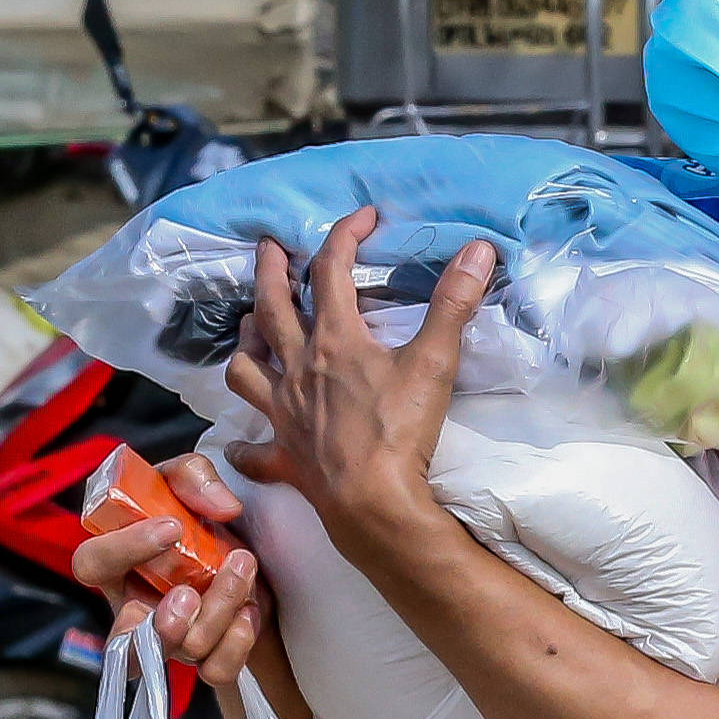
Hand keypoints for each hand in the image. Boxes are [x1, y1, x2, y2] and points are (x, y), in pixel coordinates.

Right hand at [66, 454, 267, 686]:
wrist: (249, 548)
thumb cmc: (199, 516)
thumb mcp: (189, 479)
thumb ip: (195, 477)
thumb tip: (221, 506)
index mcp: (116, 563)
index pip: (91, 563)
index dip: (122, 550)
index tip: (171, 527)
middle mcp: (136, 609)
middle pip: (125, 640)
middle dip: (162, 622)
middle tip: (190, 593)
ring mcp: (172, 640)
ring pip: (184, 648)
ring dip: (219, 607)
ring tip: (243, 565)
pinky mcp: (208, 659)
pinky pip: (216, 670)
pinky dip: (238, 641)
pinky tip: (250, 609)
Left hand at [224, 209, 489, 566]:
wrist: (371, 502)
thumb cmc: (400, 431)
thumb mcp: (433, 362)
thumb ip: (453, 304)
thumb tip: (478, 250)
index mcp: (333, 341)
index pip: (331, 271)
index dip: (344, 235)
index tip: (362, 215)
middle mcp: (297, 370)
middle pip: (272, 309)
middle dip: (269, 271)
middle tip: (267, 246)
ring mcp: (282, 414)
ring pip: (246, 369)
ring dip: (245, 344)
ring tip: (249, 328)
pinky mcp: (283, 457)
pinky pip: (253, 451)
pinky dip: (244, 446)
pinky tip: (240, 445)